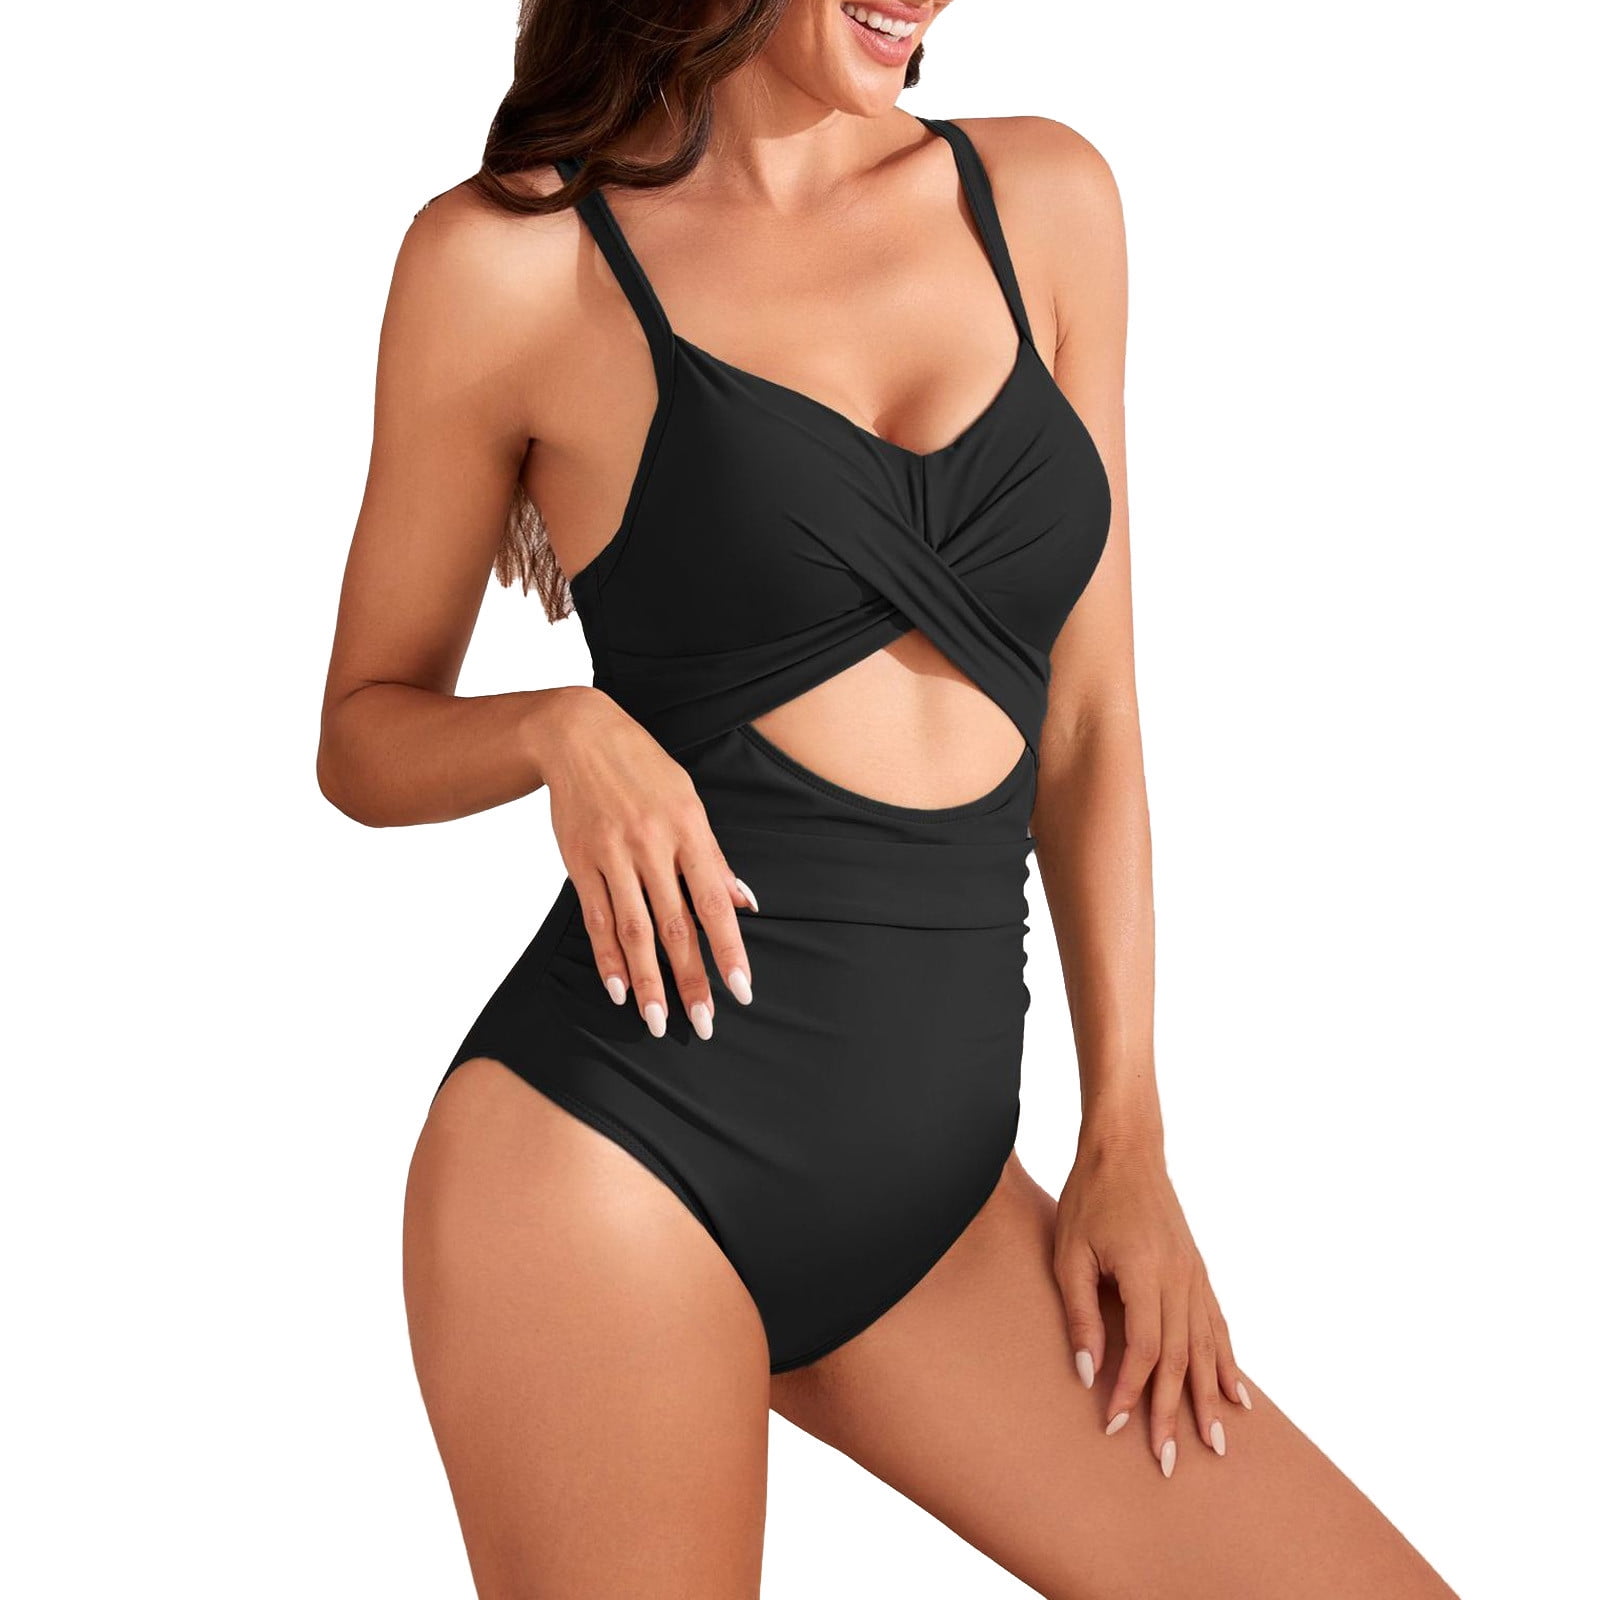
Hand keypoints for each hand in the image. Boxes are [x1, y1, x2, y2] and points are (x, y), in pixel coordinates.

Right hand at [539, 689, 756, 1040]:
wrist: (578, 734)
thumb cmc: (644, 768)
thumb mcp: (689, 800)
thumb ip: (714, 857)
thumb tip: (745, 903)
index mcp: (688, 829)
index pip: (714, 901)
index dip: (728, 949)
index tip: (741, 990)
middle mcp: (651, 845)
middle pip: (675, 925)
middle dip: (691, 979)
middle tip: (703, 1024)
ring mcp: (612, 854)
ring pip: (633, 930)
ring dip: (647, 980)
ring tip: (657, 1021)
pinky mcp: (579, 861)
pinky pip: (595, 918)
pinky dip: (606, 957)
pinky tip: (619, 989)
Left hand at [1053, 1126, 1249, 1477]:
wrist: (1126, 1150)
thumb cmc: (1089, 1199)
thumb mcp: (1070, 1255)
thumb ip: (1081, 1315)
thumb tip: (1087, 1373)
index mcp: (1146, 1274)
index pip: (1144, 1351)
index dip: (1130, 1392)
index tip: (1113, 1426)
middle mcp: (1180, 1279)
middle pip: (1181, 1360)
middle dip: (1175, 1414)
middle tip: (1169, 1464)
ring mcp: (1195, 1275)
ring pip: (1207, 1348)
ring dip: (1210, 1399)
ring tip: (1216, 1445)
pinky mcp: (1198, 1271)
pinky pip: (1219, 1325)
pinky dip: (1228, 1362)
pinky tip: (1238, 1395)